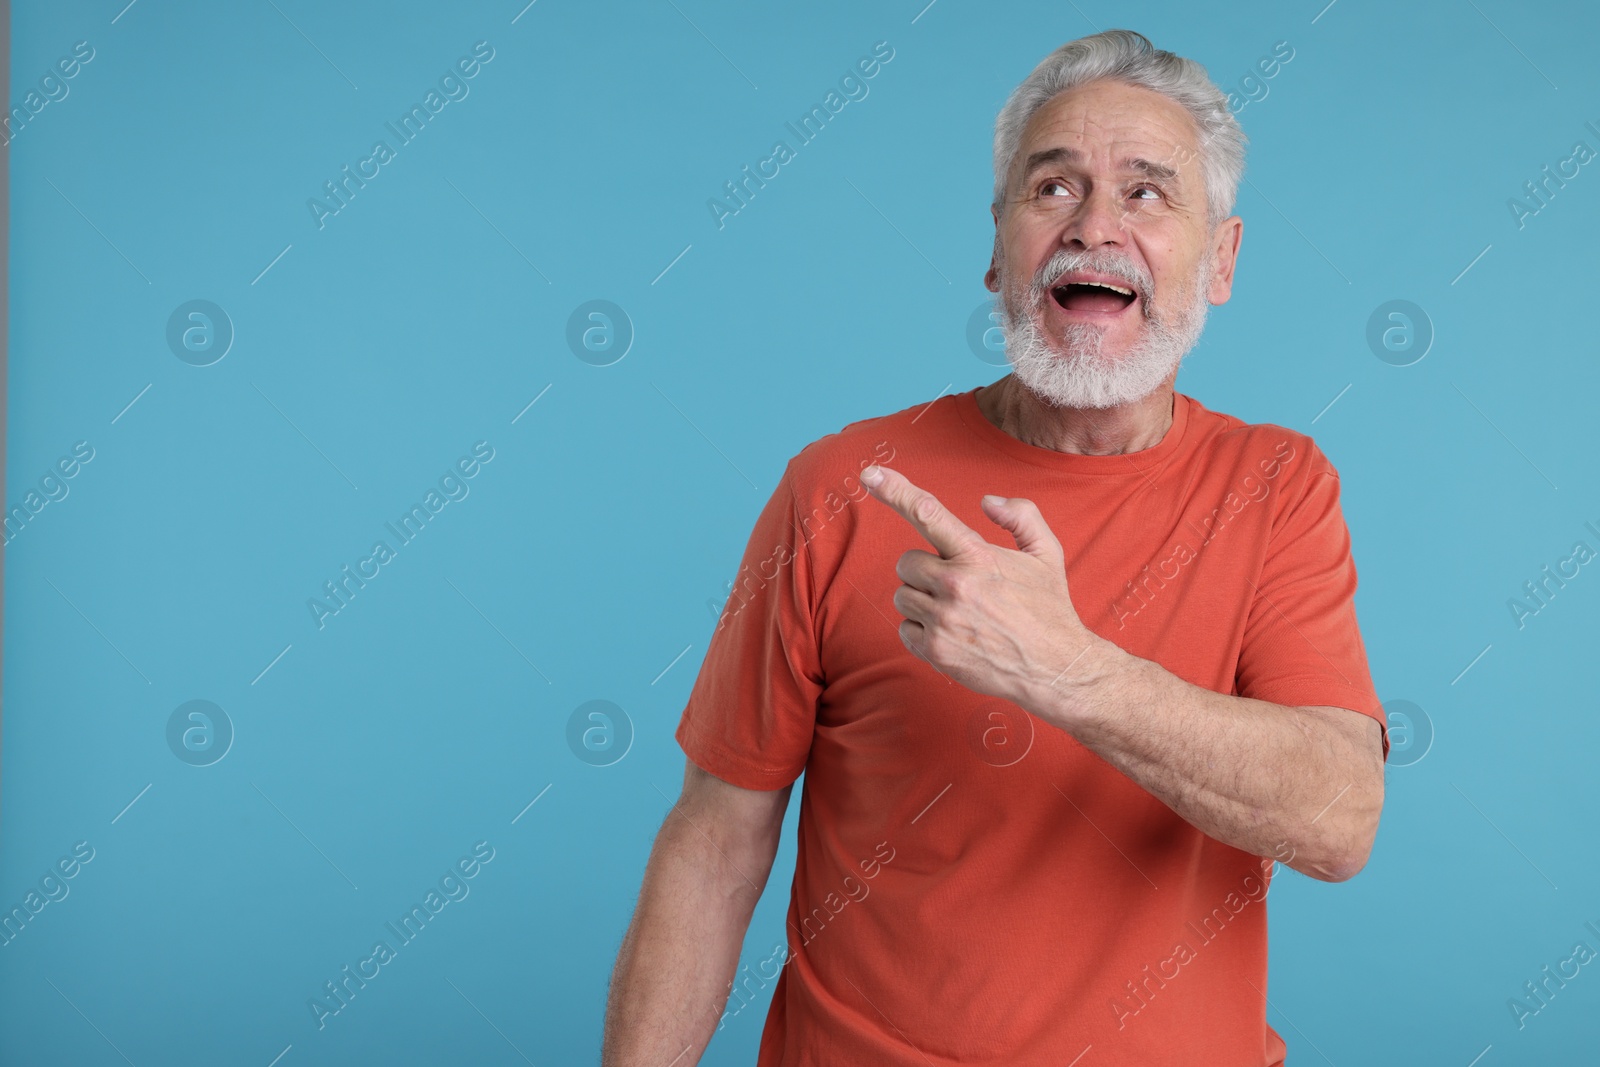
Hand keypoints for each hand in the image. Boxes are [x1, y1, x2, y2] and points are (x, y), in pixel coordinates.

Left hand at [858, 463, 1110, 716]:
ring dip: (923, 601)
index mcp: (978, 555)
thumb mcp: (1046, 553)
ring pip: (903, 596)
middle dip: (925, 570)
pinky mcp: (935, 650)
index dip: (895, 490)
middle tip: (958, 585)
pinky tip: (954, 635)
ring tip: (960, 612)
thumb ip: (1021, 516)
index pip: (928, 513)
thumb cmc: (1049, 608)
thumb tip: (987, 501)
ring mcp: (943, 620)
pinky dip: (922, 631)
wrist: (1056, 668)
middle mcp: (956, 585)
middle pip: (906, 562)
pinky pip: (905, 629)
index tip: (869, 473)